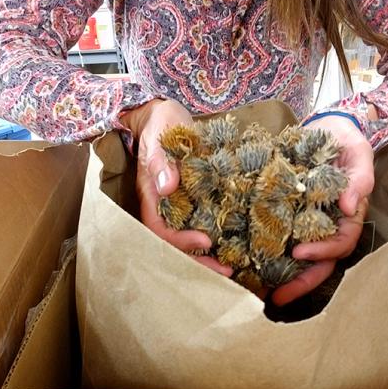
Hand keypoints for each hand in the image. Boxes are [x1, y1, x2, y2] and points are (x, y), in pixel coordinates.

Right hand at [121, 99, 232, 276]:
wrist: (167, 116)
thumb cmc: (161, 124)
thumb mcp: (160, 136)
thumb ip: (160, 160)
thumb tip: (167, 187)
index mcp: (152, 197)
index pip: (160, 230)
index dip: (180, 240)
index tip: (206, 240)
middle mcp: (164, 206)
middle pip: (175, 244)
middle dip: (197, 261)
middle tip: (226, 272)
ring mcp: (179, 205)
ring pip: (189, 238)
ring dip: (208, 255)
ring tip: (233, 267)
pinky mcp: (194, 199)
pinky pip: (201, 223)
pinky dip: (216, 236)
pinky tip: (236, 244)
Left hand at [272, 116, 373, 305]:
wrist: (321, 129)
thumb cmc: (343, 140)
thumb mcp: (356, 152)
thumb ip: (358, 178)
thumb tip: (349, 206)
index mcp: (345, 217)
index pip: (339, 243)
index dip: (322, 253)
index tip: (298, 253)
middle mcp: (325, 225)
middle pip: (318, 263)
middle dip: (300, 282)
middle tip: (276, 298)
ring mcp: (304, 223)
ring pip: (296, 258)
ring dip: (281, 277)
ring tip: (258, 292)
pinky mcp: (284, 215)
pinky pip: (276, 238)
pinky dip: (264, 253)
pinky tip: (246, 265)